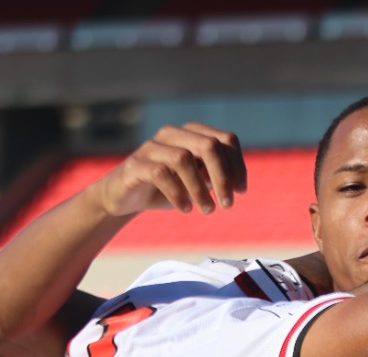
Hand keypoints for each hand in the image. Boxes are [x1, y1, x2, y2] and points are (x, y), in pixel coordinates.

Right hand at [94, 123, 247, 217]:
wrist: (126, 198)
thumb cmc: (169, 189)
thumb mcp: (198, 182)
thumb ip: (216, 177)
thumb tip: (235, 181)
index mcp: (191, 134)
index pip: (226, 139)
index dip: (238, 165)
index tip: (240, 191)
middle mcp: (172, 134)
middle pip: (208, 145)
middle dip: (223, 177)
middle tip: (228, 204)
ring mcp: (151, 147)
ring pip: (183, 159)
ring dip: (200, 189)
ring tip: (207, 210)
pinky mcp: (134, 164)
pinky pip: (160, 173)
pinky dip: (178, 194)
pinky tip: (186, 209)